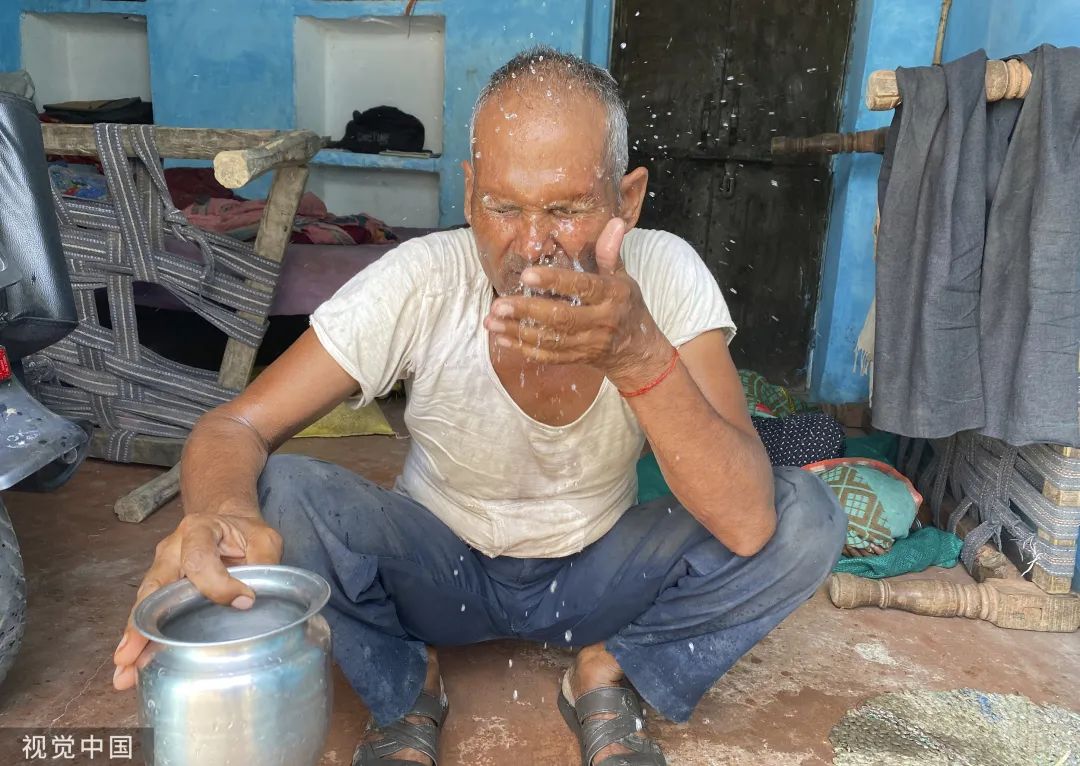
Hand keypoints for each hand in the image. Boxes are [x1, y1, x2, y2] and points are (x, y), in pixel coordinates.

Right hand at [112, 512, 282, 690]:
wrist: (231, 524)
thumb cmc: (245, 534)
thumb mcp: (264, 539)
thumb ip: (264, 563)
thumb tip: (256, 599)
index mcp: (199, 529)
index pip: (199, 560)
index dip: (219, 585)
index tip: (245, 601)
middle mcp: (172, 549)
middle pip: (155, 587)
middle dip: (142, 623)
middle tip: (130, 656)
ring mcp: (163, 569)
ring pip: (145, 606)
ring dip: (135, 640)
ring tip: (125, 672)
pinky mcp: (163, 589)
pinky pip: (150, 615)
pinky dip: (142, 641)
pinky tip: (132, 667)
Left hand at [484, 218, 670, 388]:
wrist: (637, 350)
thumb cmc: (625, 305)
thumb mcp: (622, 277)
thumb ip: (610, 253)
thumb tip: (615, 222)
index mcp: (612, 296)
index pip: (582, 287)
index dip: (555, 281)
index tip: (527, 275)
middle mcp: (602, 321)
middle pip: (562, 318)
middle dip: (528, 312)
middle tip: (499, 304)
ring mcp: (589, 343)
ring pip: (551, 340)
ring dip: (518, 331)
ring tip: (492, 320)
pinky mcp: (577, 358)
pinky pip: (549, 356)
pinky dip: (524, 348)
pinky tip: (502, 337)